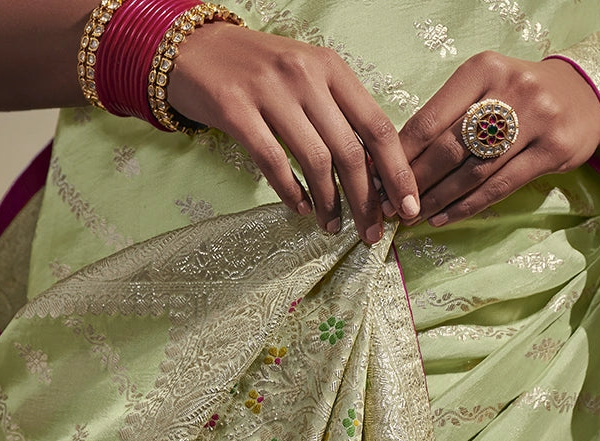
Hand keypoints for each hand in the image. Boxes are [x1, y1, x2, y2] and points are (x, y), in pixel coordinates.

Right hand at [168, 24, 420, 242]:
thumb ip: (338, 114)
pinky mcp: (235, 108)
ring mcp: (269, 90)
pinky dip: (290, 192)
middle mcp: (305, 75)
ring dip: (329, 203)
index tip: (406, 208)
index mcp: (331, 67)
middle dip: (366, 200)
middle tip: (371, 234)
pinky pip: (273, 161)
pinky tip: (300, 209)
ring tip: (333, 227)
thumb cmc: (258, 72)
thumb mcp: (306, 77)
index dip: (396, 172)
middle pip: (350, 150)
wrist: (193, 49)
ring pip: (316, 160)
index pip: (377, 126)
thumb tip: (375, 172)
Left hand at [395, 54, 599, 226]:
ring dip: (438, 198)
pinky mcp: (553, 149)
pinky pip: (500, 186)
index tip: (379, 179)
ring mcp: (535, 119)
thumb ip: (450, 115)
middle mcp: (510, 89)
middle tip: (391, 206)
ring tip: (414, 216)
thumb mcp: (487, 87)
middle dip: (415, 181)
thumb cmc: (521, 96)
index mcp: (483, 69)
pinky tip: (445, 217)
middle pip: (448, 147)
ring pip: (473, 171)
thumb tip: (399, 157)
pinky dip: (468, 205)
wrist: (585, 94)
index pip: (430, 118)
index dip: (401, 155)